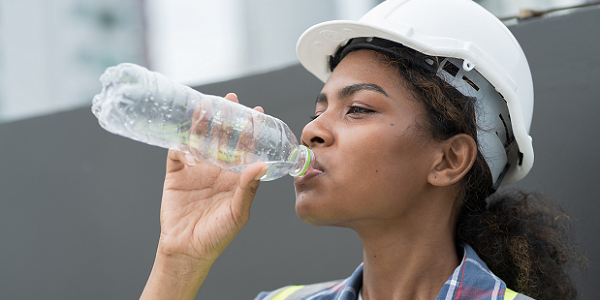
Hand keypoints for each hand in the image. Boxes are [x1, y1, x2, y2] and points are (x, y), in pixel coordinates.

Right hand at [158, 93, 266, 261]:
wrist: (187, 251)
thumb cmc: (217, 235)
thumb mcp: (238, 213)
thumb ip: (248, 188)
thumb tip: (263, 164)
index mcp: (234, 176)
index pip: (244, 147)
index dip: (250, 130)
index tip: (257, 112)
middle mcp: (216, 168)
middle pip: (222, 137)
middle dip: (227, 118)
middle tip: (232, 100)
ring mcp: (195, 170)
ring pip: (199, 139)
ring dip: (203, 122)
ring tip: (207, 105)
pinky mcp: (175, 174)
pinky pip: (177, 153)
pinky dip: (181, 144)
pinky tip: (188, 140)